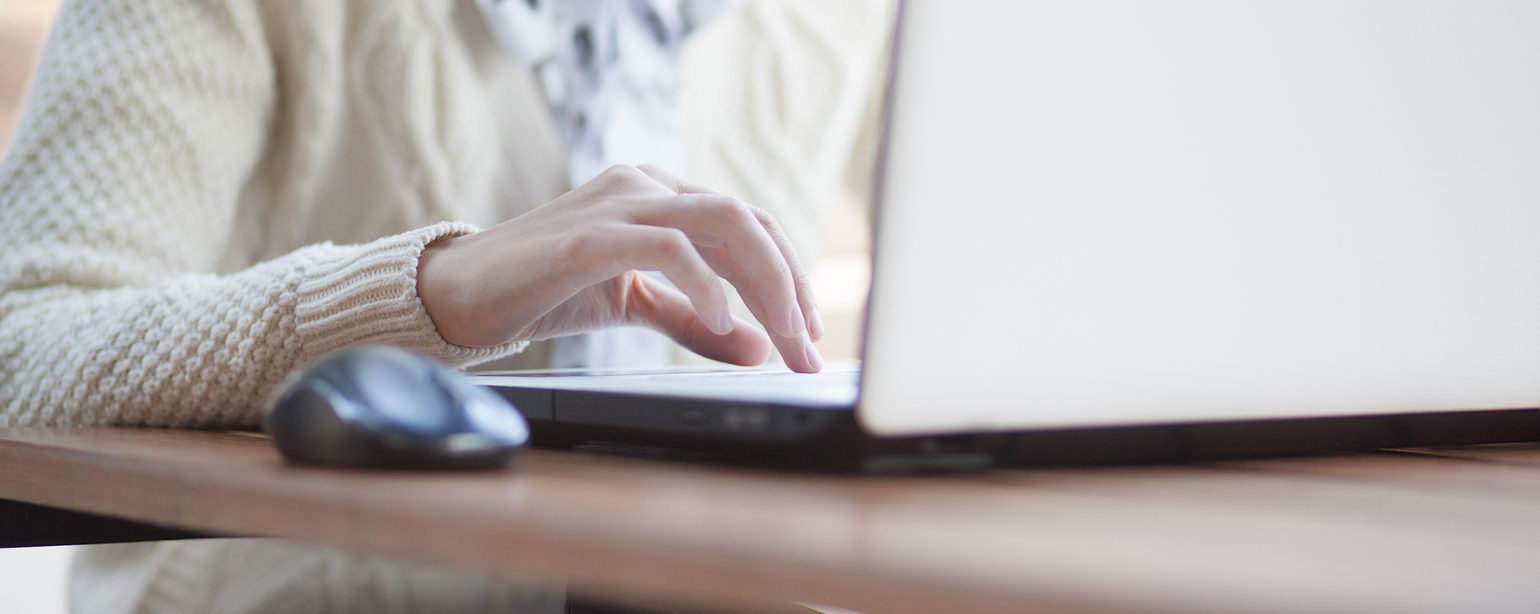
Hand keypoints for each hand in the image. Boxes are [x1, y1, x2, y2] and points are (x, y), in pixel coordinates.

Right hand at [416, 164, 825, 371]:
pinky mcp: (589, 236)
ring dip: (766, 286)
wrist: (457, 295)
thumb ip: (693, 321)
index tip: (808, 331)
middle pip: (747, 222)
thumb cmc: (541, 291)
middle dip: (790, 287)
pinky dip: (705, 286)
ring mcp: (617, 203)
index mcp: (657, 194)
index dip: (789, 276)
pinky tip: (723, 324)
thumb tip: (756, 347)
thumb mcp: (633, 305)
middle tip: (808, 348)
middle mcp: (644, 185)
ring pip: (723, 224)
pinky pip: (668, 247)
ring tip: (781, 340)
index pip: (747, 224)